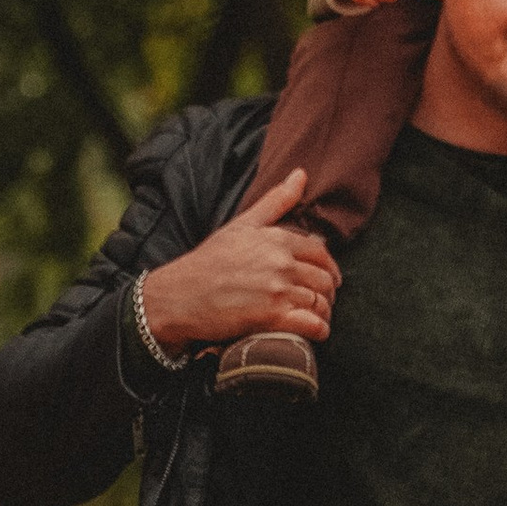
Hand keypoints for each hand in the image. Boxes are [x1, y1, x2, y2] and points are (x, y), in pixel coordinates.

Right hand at [141, 166, 339, 352]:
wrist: (179, 296)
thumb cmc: (208, 262)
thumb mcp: (241, 225)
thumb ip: (276, 201)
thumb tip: (301, 174)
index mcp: (277, 240)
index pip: (321, 253)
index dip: (328, 267)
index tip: (327, 278)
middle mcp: (281, 263)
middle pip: (324, 279)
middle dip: (327, 291)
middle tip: (320, 300)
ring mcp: (277, 291)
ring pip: (320, 302)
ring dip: (324, 312)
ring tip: (316, 317)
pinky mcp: (271, 318)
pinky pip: (312, 325)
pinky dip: (319, 329)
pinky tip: (315, 331)